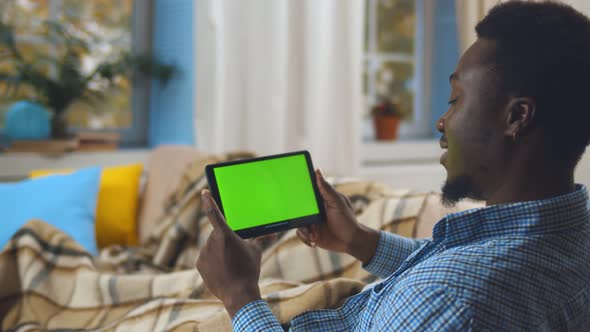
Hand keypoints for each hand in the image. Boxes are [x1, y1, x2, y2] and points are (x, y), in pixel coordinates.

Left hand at [196, 190, 261, 317]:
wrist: (238, 293)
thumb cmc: (249, 269)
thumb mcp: (256, 251)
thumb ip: (261, 239)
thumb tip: (273, 233)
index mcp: (225, 234)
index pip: (214, 213)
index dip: (208, 201)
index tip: (204, 193)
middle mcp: (211, 241)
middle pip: (217, 235)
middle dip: (224, 241)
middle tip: (235, 254)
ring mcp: (204, 253)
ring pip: (211, 247)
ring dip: (218, 252)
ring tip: (230, 265)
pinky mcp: (199, 264)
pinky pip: (206, 258)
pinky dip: (212, 262)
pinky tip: (222, 271)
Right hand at [297, 169, 380, 264]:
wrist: (350, 241)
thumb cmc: (347, 220)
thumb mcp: (337, 202)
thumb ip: (326, 189)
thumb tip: (318, 170)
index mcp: (320, 199)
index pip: (305, 192)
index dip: (297, 192)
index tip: (291, 191)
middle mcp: (314, 210)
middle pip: (297, 208)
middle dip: (298, 215)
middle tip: (306, 221)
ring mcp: (311, 221)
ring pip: (297, 222)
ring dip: (304, 230)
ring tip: (314, 234)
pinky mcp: (310, 233)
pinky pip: (300, 234)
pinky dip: (305, 238)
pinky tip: (313, 241)